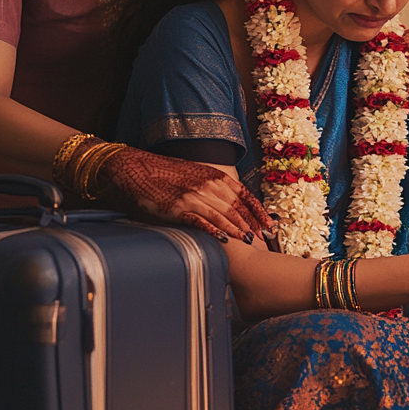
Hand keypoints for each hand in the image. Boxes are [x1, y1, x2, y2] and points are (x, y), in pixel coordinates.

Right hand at [101, 147, 270, 241]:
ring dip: (237, 229)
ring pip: (222, 214)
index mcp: (214, 176)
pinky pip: (200, 219)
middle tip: (265, 239)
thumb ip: (214, 187)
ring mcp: (193, 195)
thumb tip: (231, 203)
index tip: (270, 224)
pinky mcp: (178, 206)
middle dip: (253, 224)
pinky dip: (213, 229)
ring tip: (249, 241)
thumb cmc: (167, 172)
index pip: (244, 195)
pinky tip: (223, 239)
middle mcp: (207, 184)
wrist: (139, 167)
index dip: (259, 211)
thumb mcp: (196, 174)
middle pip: (237, 207)